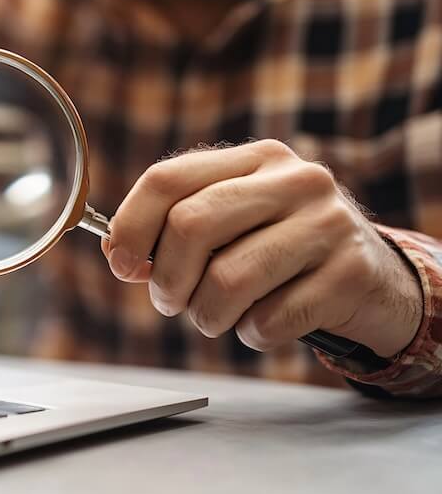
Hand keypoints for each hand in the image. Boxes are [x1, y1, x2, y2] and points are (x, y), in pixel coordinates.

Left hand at [102, 139, 422, 357]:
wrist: (374, 281)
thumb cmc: (281, 253)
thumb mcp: (233, 225)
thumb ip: (173, 230)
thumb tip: (119, 254)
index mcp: (255, 159)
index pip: (167, 178)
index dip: (131, 227)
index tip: (124, 265)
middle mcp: (294, 180)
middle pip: (190, 225)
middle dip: (166, 279)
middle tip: (171, 302)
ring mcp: (328, 224)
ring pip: (227, 280)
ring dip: (206, 316)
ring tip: (216, 316)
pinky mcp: (350, 273)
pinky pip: (269, 320)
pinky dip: (252, 334)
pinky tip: (264, 323)